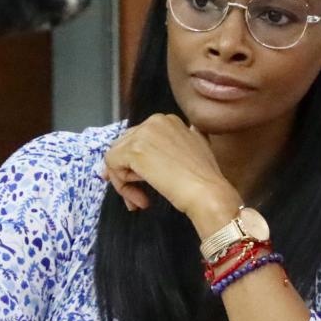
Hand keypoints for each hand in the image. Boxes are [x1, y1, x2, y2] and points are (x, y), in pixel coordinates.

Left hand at [102, 114, 240, 234]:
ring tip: (141, 201)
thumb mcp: (195, 149)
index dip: (137, 164)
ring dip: (125, 183)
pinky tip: (141, 198)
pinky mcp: (133, 150)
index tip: (143, 184)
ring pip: (116, 157)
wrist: (208, 192)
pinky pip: (112, 165)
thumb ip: (181, 140)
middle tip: (138, 198)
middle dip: (127, 174)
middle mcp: (155, 120)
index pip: (138, 139)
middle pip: (124, 147)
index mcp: (168, 120)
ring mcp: (143, 133)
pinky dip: (122, 186)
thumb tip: (159, 148)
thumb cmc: (204, 178)